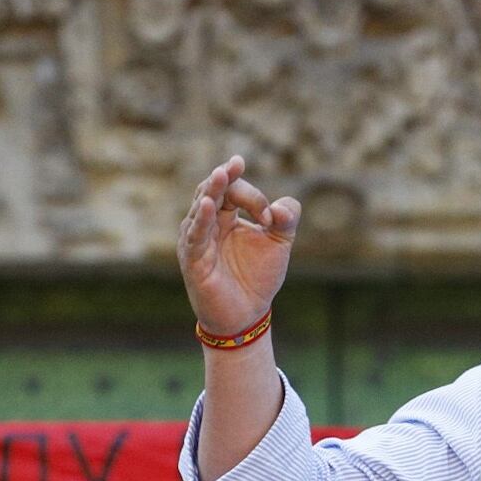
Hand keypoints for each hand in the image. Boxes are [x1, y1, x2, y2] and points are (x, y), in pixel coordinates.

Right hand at [178, 155, 299, 336]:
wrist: (246, 314)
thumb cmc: (258, 277)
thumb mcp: (279, 243)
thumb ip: (287, 218)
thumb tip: (281, 207)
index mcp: (227, 215)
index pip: (234, 191)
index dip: (253, 197)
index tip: (270, 217)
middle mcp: (209, 223)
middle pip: (213, 190)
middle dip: (224, 178)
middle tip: (234, 165)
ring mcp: (197, 239)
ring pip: (201, 207)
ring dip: (212, 190)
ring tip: (221, 175)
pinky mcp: (192, 258)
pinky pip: (195, 234)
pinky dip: (201, 219)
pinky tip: (208, 204)